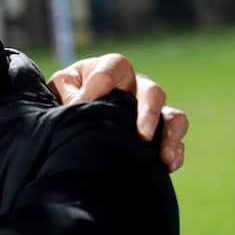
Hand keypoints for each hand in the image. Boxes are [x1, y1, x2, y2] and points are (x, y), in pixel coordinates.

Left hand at [47, 53, 188, 171]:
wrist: (66, 124)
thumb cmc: (62, 100)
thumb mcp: (58, 92)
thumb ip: (67, 93)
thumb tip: (80, 104)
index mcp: (106, 69)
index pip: (111, 71)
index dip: (99, 88)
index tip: (85, 107)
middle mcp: (133, 87)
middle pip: (151, 91)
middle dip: (148, 112)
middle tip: (143, 134)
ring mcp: (148, 110)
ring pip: (172, 114)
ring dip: (170, 133)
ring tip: (163, 155)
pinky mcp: (157, 133)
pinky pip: (175, 138)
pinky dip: (176, 150)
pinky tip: (168, 165)